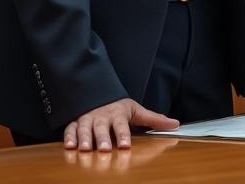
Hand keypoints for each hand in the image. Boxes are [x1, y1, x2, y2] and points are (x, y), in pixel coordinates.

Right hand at [63, 98, 178, 151]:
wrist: (99, 95)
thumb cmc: (119, 107)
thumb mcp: (137, 110)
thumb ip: (154, 119)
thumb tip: (175, 124)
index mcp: (118, 114)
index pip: (122, 125)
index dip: (124, 135)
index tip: (126, 146)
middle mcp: (102, 116)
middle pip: (102, 128)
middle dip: (103, 139)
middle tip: (105, 149)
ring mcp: (87, 119)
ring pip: (85, 129)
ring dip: (84, 139)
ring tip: (85, 150)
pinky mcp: (76, 123)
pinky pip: (70, 129)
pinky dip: (69, 137)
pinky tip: (70, 147)